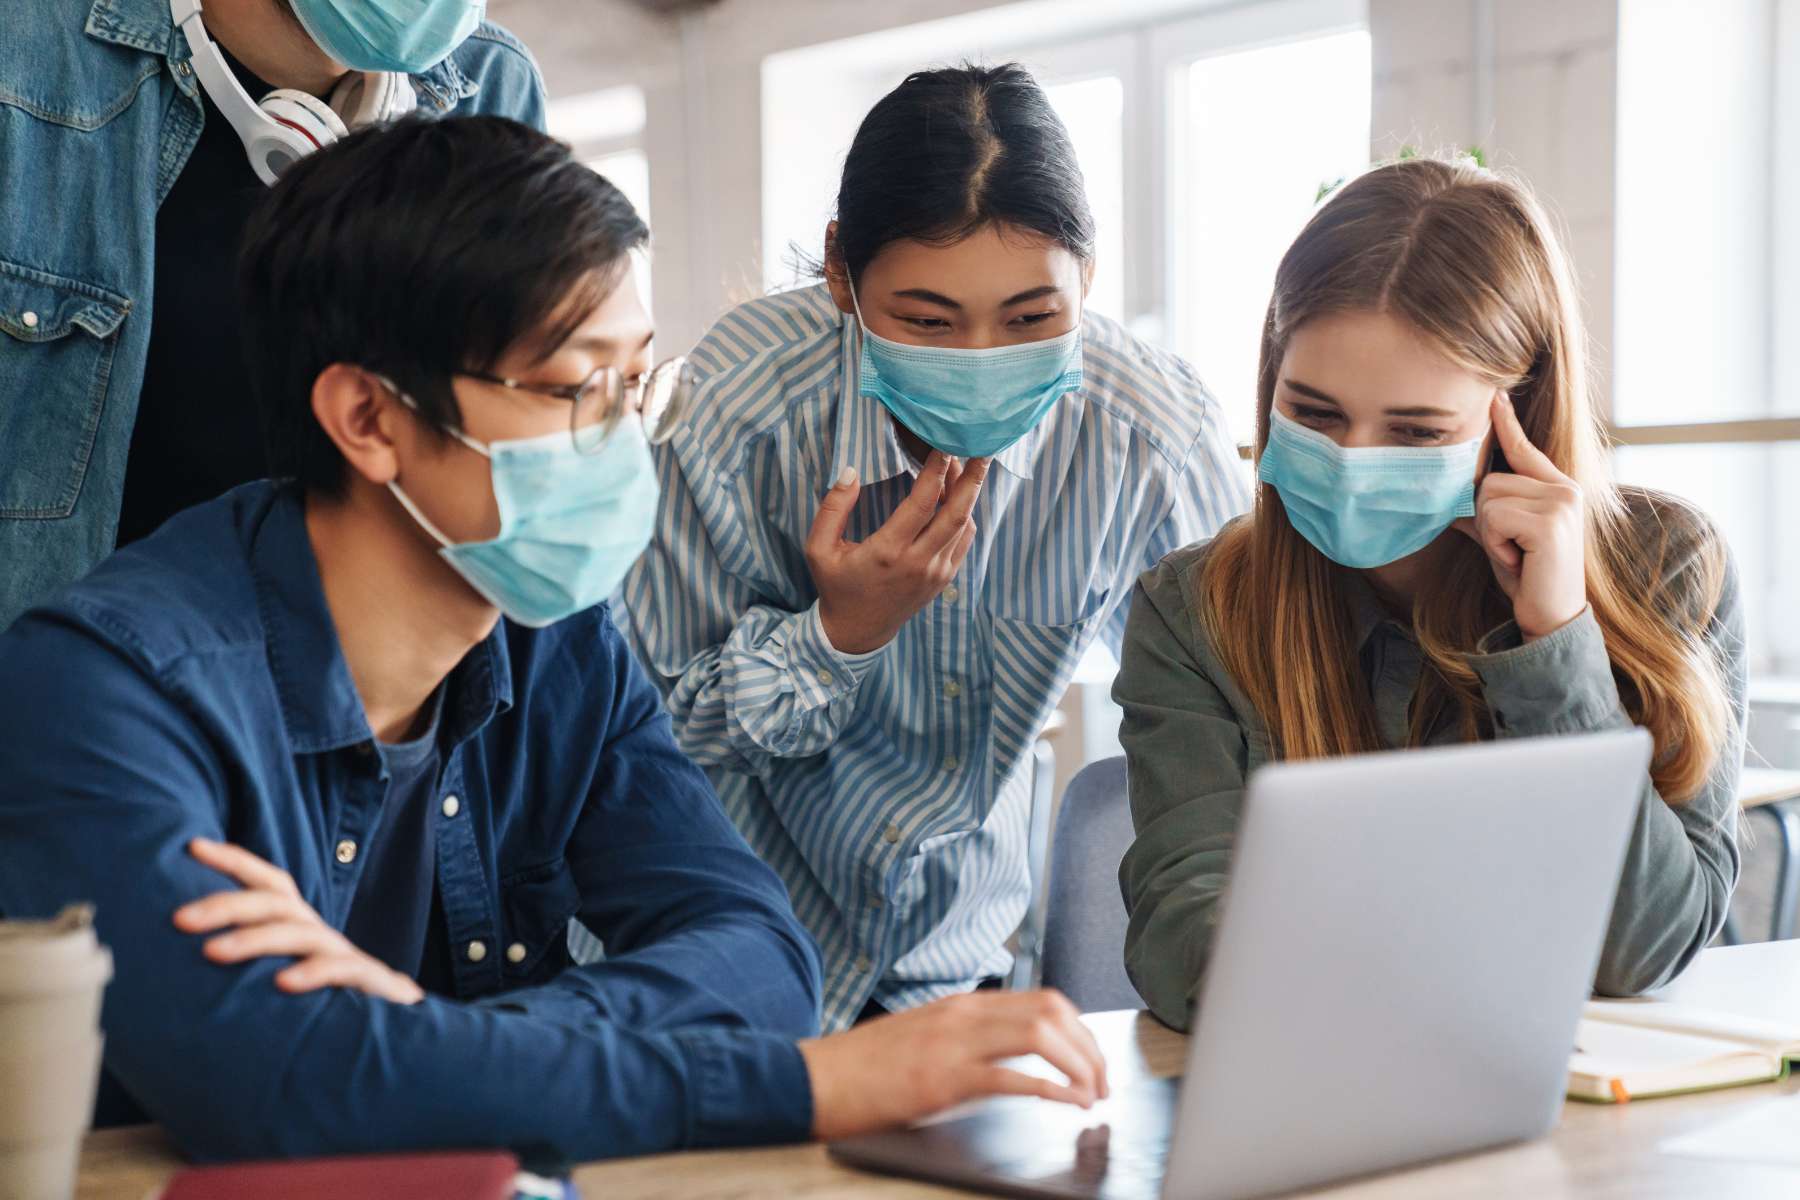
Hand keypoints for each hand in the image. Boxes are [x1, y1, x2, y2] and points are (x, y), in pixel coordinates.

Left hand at [173, 838, 423, 1004]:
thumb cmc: (327, 998)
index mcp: (298, 926)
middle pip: (275, 903)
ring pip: (299, 933)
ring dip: (254, 939)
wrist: (399, 1025)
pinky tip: (282, 983)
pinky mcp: (368, 982)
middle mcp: (318, 933)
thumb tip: (188, 955)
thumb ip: (252, 960)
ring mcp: (343, 955)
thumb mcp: (287, 971)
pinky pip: (341, 970)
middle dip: (226, 904)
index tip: (192, 846)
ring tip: (211, 952)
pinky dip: (312, 972)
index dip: (235, 861)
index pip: (268, 882)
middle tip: (179, 919)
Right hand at [797, 989, 1108, 1139]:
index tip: (1093, 1059)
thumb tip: (1007, 1054)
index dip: (1079, 1029)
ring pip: (1040, 1036)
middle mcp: (963, 1014)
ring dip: (1078, 1068)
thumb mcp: (922, 1036)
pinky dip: (1051, 1091)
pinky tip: (1066, 1105)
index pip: (1041, 1000)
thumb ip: (964, 1037)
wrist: (814, 1077)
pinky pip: (1012, 1078)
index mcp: (961, 1004)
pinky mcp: (943, 1079)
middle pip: (1051, 1012)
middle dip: (1090, 1049)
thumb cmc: (863, 1066)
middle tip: (1103, 1082)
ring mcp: (954, 1043)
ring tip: (1091, 1096)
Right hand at [807, 451, 988, 654]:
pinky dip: (966, 515)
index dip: (936, 470)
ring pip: (964, 525)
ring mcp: (936, 572)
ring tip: (966, 465)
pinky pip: (964, 540)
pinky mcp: (944, 578)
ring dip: (968, 493)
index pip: (922, 502)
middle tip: (981, 448)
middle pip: (957, 512)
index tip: (943, 444)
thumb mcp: (819, 549)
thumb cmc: (837, 586)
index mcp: (888, 551)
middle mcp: (918, 562)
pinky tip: (959, 495)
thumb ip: (832, 509)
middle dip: (972, 478)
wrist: (858, 630)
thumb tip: (850, 471)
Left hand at [1453, 394, 1586, 639]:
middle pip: (1489, 480)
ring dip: (1490, 532)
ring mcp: (1562, 503)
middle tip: (1511, 548)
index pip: (1525, 449)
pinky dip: (1495, 543)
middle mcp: (1565, 489)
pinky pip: (1494, 516)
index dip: (1506, 424)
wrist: (1552, 616)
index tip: (1494, 397)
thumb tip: (1449, 499)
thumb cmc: (1528, 576)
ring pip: (1488, 496)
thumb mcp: (1500, 538)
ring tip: (1516, 553)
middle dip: (1486, 518)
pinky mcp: (1551, 522)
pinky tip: (1518, 560)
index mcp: (1557, 488)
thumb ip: (1484, 513)